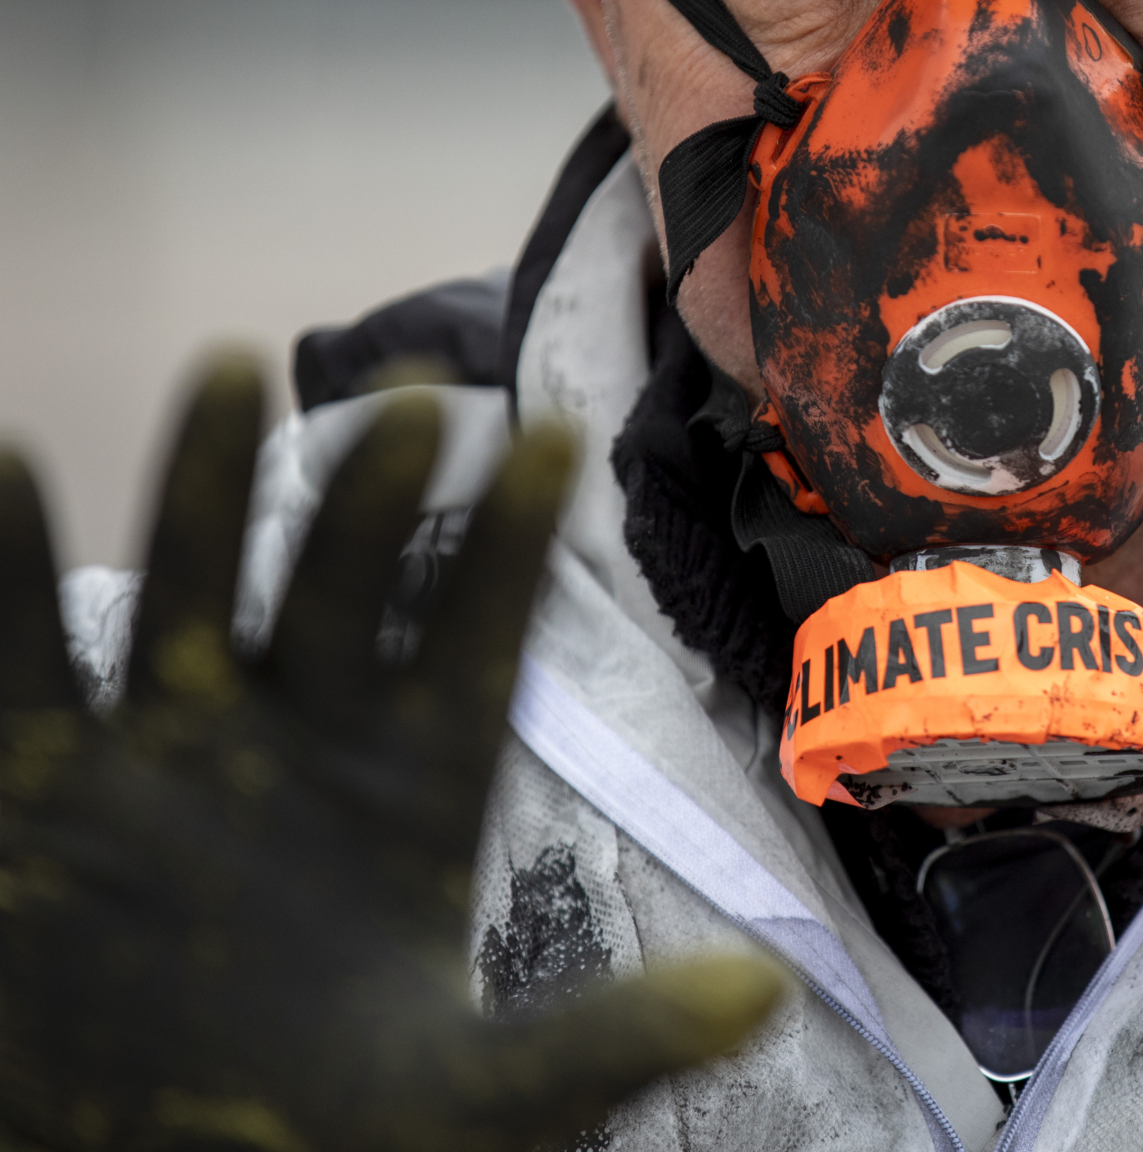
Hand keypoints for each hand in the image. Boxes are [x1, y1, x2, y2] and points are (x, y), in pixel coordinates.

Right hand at [0, 357, 781, 1151]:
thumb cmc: (334, 1130)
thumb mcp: (481, 1097)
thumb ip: (610, 1038)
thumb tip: (768, 990)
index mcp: (413, 790)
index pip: (476, 647)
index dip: (513, 548)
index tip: (564, 440)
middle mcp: (297, 738)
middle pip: (344, 592)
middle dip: (377, 498)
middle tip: (422, 394)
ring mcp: (165, 748)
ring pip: (193, 588)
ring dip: (207, 486)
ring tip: (235, 365)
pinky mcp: (37, 783)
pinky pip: (21, 660)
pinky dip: (6, 569)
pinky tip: (11, 460)